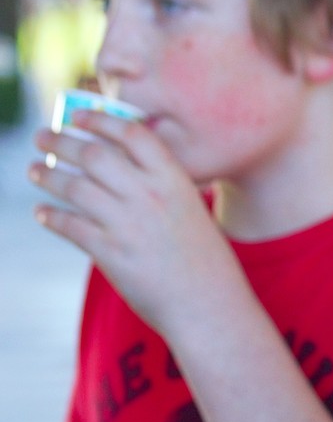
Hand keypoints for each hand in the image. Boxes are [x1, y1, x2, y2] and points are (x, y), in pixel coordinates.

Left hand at [27, 111, 239, 332]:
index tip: (79, 116)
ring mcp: (128, 224)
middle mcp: (150, 197)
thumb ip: (162, 189)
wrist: (210, 306)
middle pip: (94, 154)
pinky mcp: (110, 253)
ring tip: (35, 170)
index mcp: (175, 181)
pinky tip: (43, 213)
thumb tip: (121, 170)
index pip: (132, 134)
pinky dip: (51, 216)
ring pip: (74, 186)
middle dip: (61, 141)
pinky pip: (69, 225)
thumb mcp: (193, 212)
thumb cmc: (205, 261)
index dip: (101, 120)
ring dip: (47, 175)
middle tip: (43, 136)